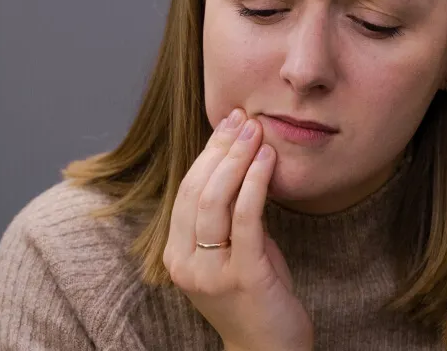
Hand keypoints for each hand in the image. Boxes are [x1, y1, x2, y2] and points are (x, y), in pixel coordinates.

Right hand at [163, 108, 313, 350]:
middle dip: (220, 149)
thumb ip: (230, 217)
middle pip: (196, 191)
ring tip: (256, 131)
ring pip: (214, 201)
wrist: (270, 350)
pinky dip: (255, 184)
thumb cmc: (256, 298)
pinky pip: (245, 220)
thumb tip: (244, 165)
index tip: (227, 123)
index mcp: (176, 255)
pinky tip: (267, 160)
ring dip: (236, 160)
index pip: (186, 192)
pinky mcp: (243, 276)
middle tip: (242, 119)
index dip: (206, 153)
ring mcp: (211, 272)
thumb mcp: (234, 252)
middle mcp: (185, 264)